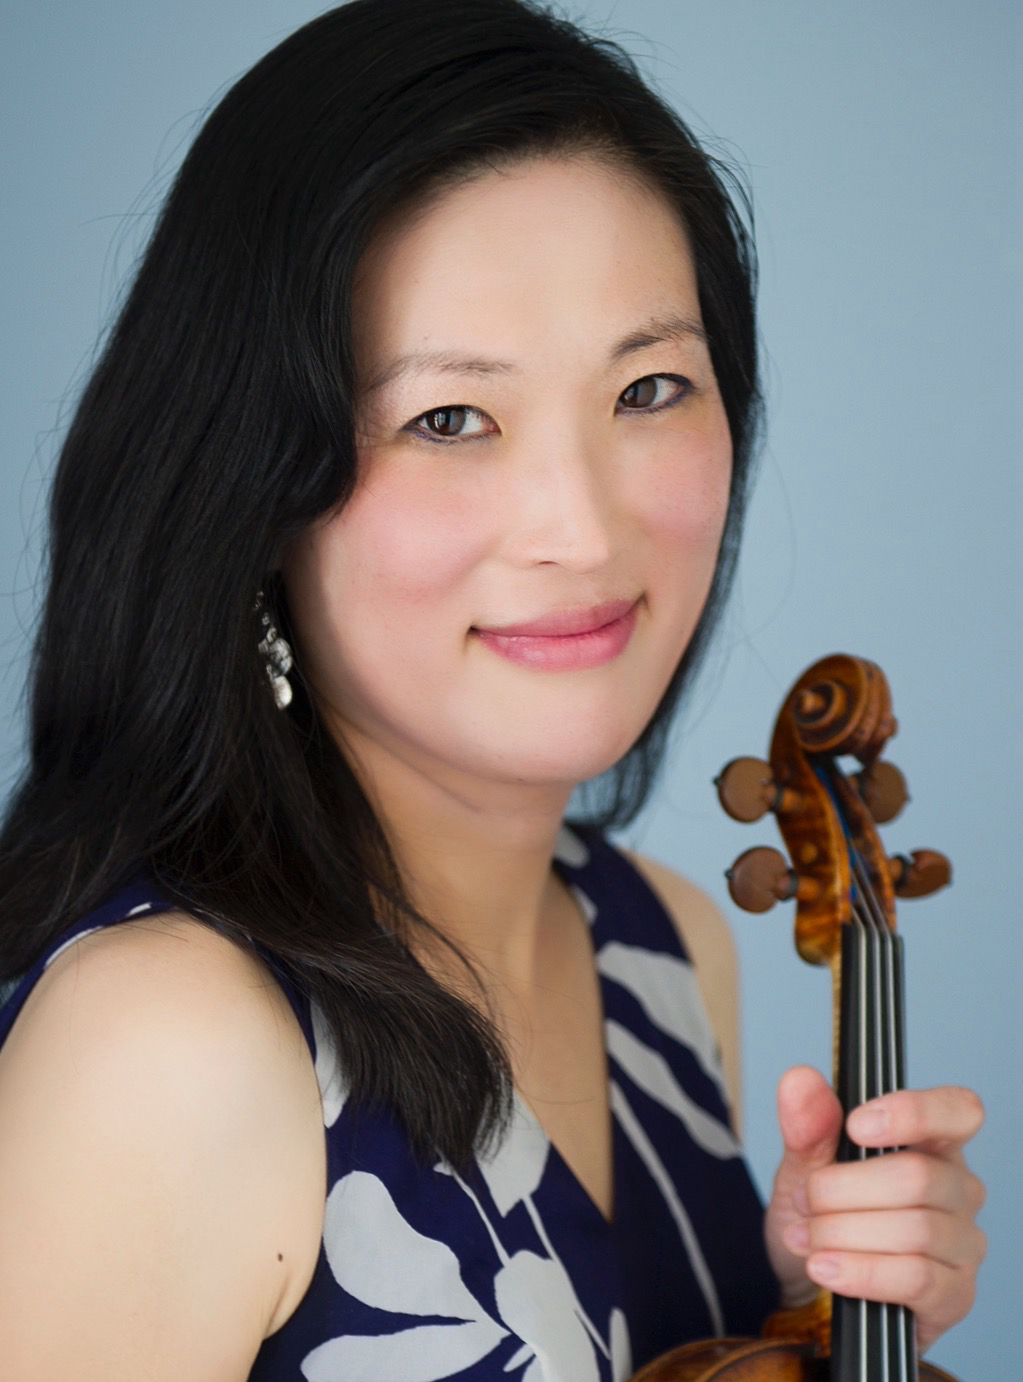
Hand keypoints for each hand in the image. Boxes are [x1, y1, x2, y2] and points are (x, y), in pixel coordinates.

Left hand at [764, 1065, 985, 1353]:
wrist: (809, 1277)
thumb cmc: (822, 1210)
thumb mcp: (803, 1163)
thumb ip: (807, 1123)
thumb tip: (800, 1078)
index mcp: (933, 1142)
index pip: (958, 1111)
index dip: (913, 1113)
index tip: (855, 1126)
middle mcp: (959, 1188)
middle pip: (916, 1176)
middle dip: (842, 1190)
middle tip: (804, 1201)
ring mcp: (963, 1243)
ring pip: (915, 1229)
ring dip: (844, 1233)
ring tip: (806, 1236)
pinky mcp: (955, 1294)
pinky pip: (917, 1278)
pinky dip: (861, 1272)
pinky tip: (825, 1267)